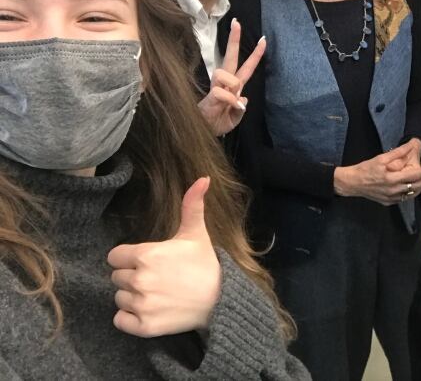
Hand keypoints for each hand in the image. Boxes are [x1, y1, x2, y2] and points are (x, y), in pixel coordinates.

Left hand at [108, 177, 220, 337]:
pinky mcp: (144, 326)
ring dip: (132, 297)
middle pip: (117, 277)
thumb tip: (203, 178)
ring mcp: (141, 304)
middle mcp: (140, 279)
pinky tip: (150, 310)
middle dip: (132, 276)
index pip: (115, 256)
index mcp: (146, 255)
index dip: (130, 258)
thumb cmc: (206, 264)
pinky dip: (131, 318)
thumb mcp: (196, 233)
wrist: (221, 299)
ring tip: (157, 294)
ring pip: (119, 298)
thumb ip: (192, 205)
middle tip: (157, 278)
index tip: (148, 261)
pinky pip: (120, 320)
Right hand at [198, 18, 265, 135]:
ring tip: (233, 102)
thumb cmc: (218, 124)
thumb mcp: (235, 118)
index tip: (263, 39)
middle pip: (230, 58)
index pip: (246, 68)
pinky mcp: (210, 96)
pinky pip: (222, 91)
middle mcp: (224, 84)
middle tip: (237, 22)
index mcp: (233, 87)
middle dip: (234, 41)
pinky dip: (230, 99)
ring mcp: (216, 88)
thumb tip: (243, 98)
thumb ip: (241, 108)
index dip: (255, 55)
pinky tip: (232, 107)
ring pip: (226, 73)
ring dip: (233, 85)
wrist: (204, 134)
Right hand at [333, 141, 420, 204]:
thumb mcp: (381, 158)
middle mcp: (393, 191)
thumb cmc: (365, 169)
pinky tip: (410, 186)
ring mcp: (391, 199)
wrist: (353, 183)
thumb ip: (397, 153)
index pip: (414, 176)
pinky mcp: (388, 202)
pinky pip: (403, 199)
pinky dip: (409, 193)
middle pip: (415, 187)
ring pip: (411, 195)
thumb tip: (410, 146)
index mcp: (391, 179)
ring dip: (419, 187)